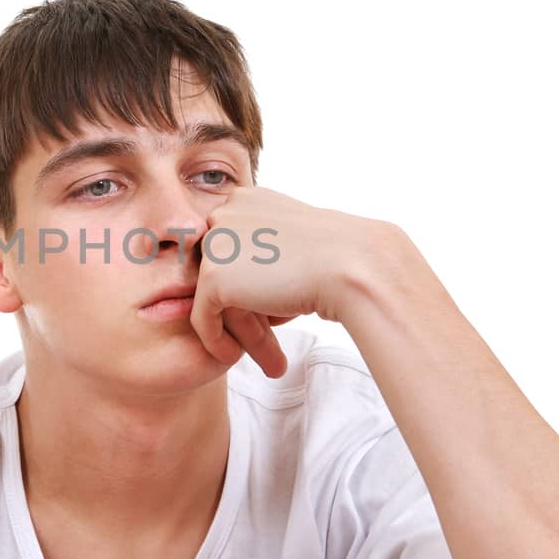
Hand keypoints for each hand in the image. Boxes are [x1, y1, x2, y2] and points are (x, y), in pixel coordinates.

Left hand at [190, 186, 397, 375]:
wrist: (355, 267)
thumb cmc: (339, 259)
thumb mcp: (295, 245)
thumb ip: (264, 255)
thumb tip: (245, 286)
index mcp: (247, 199)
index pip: (234, 250)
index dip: (251, 286)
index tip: (274, 314)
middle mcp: (225, 212)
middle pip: (223, 273)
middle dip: (246, 311)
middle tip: (270, 342)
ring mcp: (216, 243)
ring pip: (215, 297)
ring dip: (242, 329)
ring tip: (269, 358)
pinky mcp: (212, 277)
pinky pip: (203, 318)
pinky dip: (215, 340)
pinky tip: (233, 356)